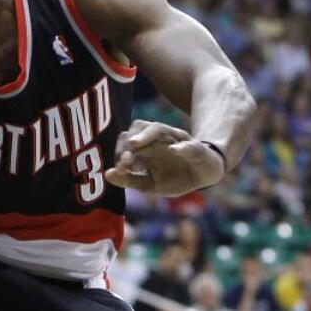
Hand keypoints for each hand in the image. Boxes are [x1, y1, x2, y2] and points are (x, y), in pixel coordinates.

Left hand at [104, 121, 224, 196]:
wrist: (203, 177)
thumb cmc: (174, 178)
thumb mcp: (149, 183)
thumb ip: (129, 179)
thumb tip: (107, 174)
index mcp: (145, 146)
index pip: (126, 139)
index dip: (120, 152)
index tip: (120, 168)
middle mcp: (159, 139)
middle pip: (139, 127)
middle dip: (130, 142)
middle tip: (126, 159)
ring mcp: (177, 140)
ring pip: (160, 129)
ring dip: (147, 135)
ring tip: (135, 144)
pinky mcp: (196, 148)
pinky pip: (189, 145)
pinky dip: (181, 147)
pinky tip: (173, 150)